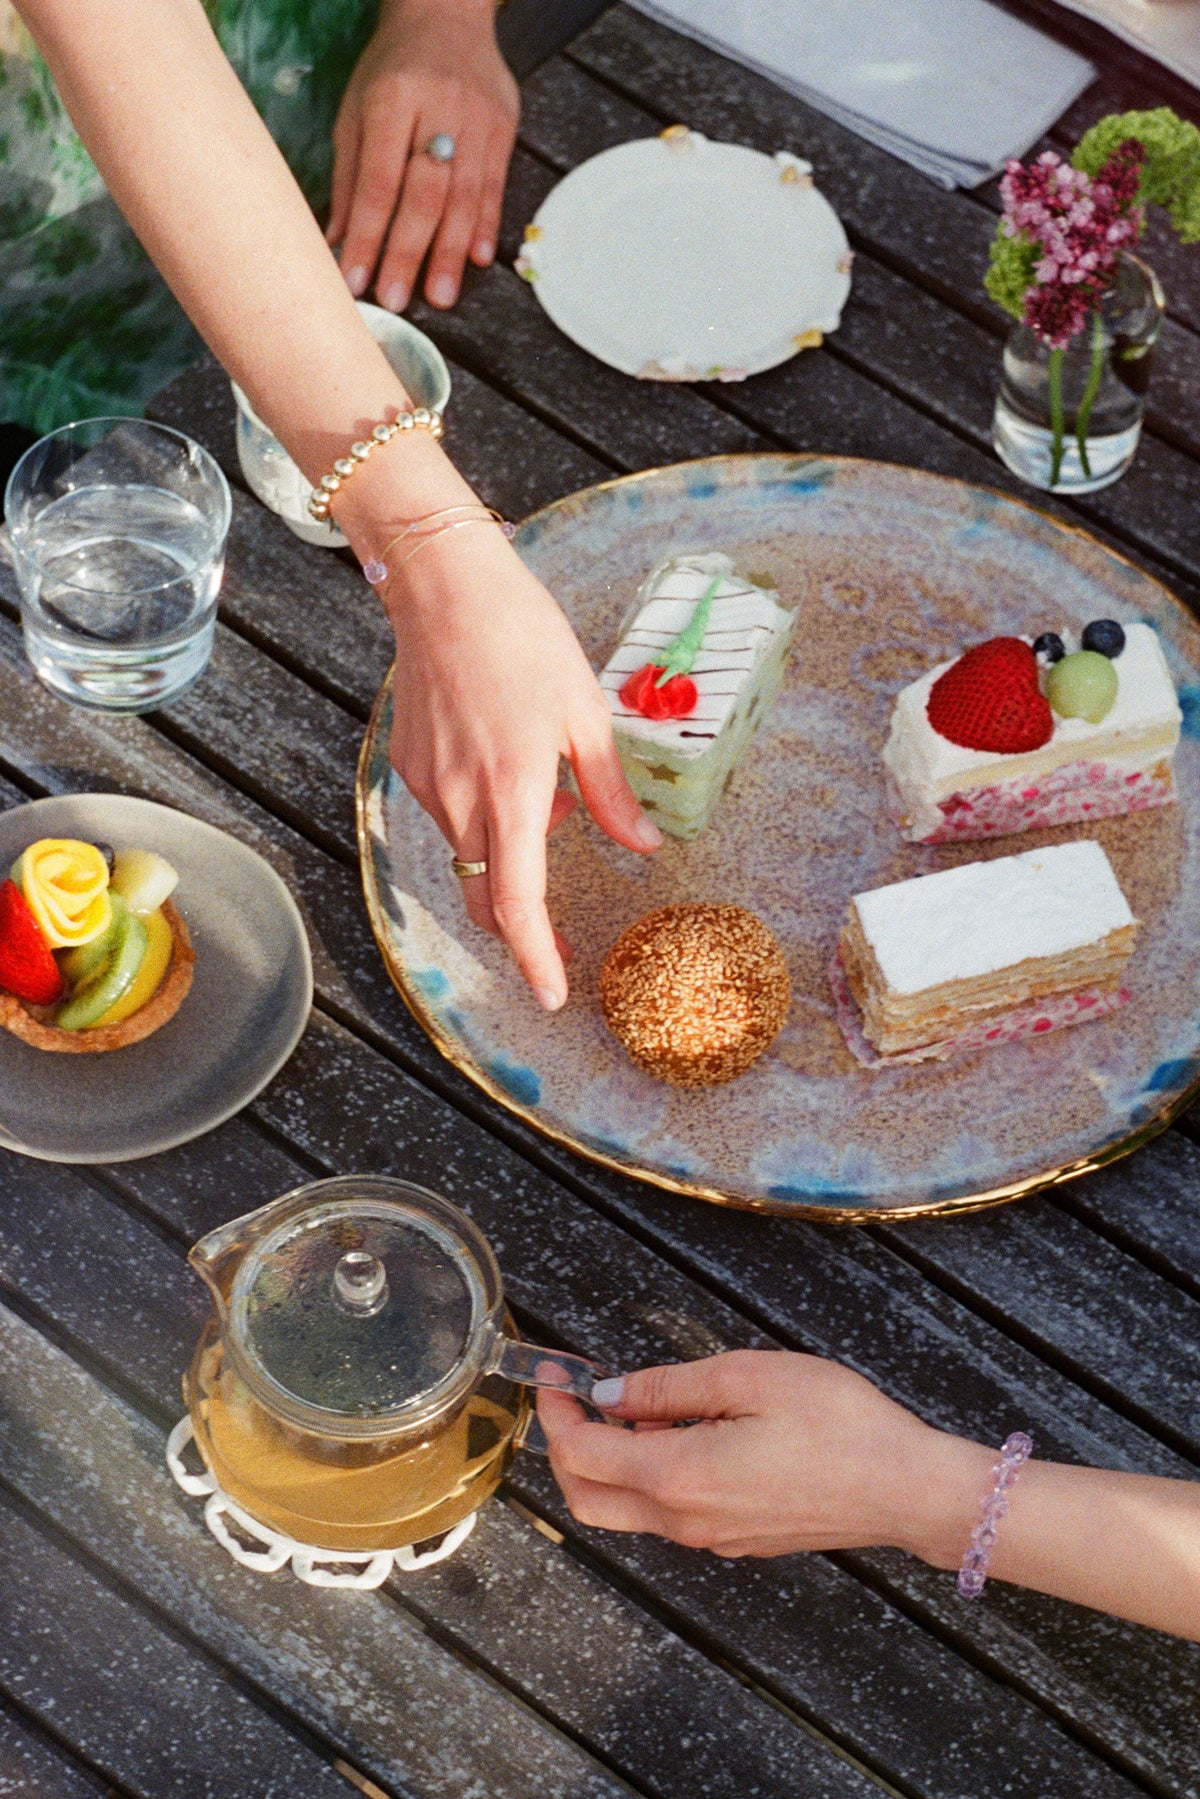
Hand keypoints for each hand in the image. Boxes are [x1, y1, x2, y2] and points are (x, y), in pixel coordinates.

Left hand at [327, 0, 518, 310]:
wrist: (447, 14)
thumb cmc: (392, 69)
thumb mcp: (356, 108)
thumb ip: (349, 175)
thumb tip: (335, 242)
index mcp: (391, 99)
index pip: (379, 182)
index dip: (368, 236)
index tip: (356, 280)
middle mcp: (438, 108)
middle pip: (424, 194)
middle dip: (408, 253)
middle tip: (397, 301)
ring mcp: (477, 118)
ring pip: (464, 197)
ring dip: (451, 253)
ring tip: (440, 296)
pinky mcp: (504, 127)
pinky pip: (495, 186)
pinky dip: (486, 226)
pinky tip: (477, 260)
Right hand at [385, 522, 662, 1008]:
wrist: (444, 587)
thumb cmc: (524, 639)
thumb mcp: (585, 713)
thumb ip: (611, 792)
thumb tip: (643, 847)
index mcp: (513, 793)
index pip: (518, 904)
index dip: (535, 957)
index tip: (551, 993)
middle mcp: (463, 801)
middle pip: (486, 898)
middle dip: (517, 929)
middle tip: (555, 937)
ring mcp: (429, 785)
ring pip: (469, 853)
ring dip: (505, 855)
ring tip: (544, 799)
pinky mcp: (409, 765)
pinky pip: (449, 814)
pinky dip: (481, 816)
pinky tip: (504, 768)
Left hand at [539, 1350, 976, 1557]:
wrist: (905, 1486)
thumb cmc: (837, 1423)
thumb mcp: (748, 1377)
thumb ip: (668, 1389)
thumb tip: (610, 1394)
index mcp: (678, 1478)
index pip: (581, 1456)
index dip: (555, 1412)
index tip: (554, 1374)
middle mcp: (684, 1521)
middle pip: (588, 1499)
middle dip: (565, 1448)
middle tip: (572, 1396)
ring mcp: (711, 1538)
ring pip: (626, 1510)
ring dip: (610, 1461)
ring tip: (635, 1403)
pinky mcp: (737, 1539)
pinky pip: (668, 1514)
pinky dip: (649, 1474)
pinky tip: (679, 1431)